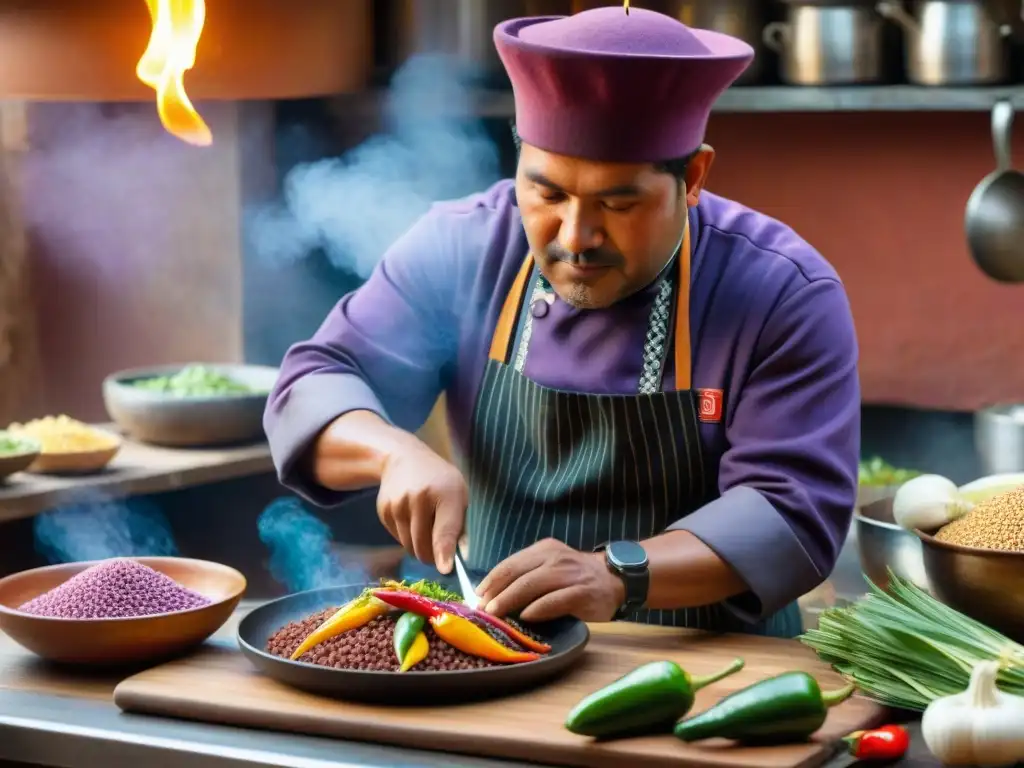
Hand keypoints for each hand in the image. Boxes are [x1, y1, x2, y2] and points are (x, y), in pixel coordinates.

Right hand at [377, 441, 466, 574]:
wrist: (404, 458)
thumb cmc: (440, 480)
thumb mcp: (459, 495)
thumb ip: (460, 527)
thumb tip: (459, 558)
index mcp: (445, 494)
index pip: (444, 530)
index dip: (444, 553)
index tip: (445, 570)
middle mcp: (418, 499)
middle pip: (423, 545)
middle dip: (432, 556)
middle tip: (439, 553)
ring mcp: (398, 505)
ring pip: (409, 546)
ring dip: (419, 548)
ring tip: (426, 529)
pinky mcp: (384, 511)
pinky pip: (398, 539)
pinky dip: (407, 538)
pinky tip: (412, 519)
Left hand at [475, 538, 625, 622]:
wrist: (616, 578)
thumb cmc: (576, 576)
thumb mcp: (551, 566)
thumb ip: (528, 575)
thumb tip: (494, 594)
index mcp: (544, 550)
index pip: (511, 563)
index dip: (491, 579)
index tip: (477, 594)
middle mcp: (555, 558)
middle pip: (517, 573)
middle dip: (496, 591)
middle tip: (481, 608)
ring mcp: (569, 574)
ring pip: (532, 585)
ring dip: (510, 600)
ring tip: (495, 613)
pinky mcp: (582, 592)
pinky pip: (555, 600)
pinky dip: (537, 608)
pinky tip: (525, 616)